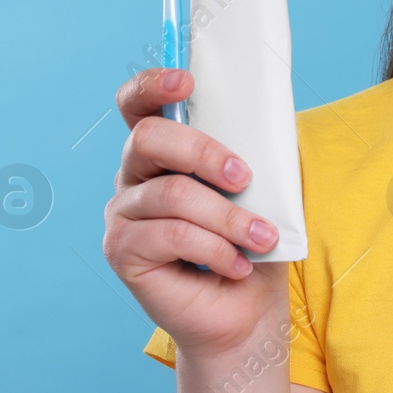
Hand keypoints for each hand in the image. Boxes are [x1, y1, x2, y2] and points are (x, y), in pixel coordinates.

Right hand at [102, 68, 286, 361]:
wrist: (245, 311)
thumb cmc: (252, 243)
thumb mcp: (261, 189)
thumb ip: (253, 151)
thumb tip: (270, 118)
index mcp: (162, 153)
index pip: (137, 105)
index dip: (152, 86)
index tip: (186, 81)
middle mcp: (132, 178)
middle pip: (148, 139)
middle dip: (204, 153)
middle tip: (245, 179)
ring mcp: (121, 215)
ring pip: (171, 194)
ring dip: (227, 217)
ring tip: (262, 238)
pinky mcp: (122, 252)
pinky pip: (169, 236)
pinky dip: (214, 249)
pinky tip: (236, 265)